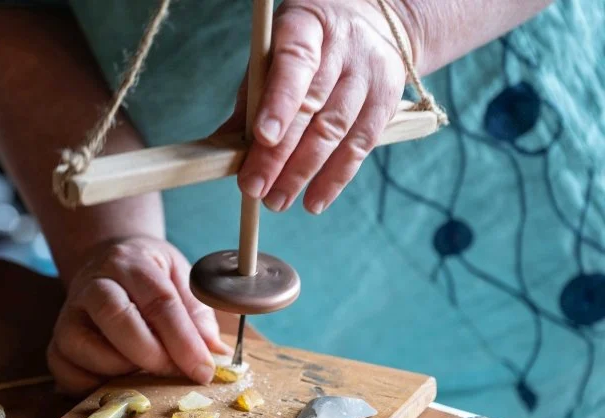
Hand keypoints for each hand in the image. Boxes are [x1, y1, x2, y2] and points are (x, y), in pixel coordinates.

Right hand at [48, 237, 229, 393]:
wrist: (107, 260)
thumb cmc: (151, 275)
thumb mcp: (182, 279)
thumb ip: (198, 315)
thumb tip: (215, 354)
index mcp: (131, 262)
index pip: (159, 301)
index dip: (183, 339)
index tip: (203, 369)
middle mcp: (93, 283)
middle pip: (116, 317)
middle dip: (151, 354)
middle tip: (176, 373)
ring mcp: (69, 313)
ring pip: (83, 345)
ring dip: (120, 371)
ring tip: (147, 376)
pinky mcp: (56, 341)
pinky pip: (64, 370)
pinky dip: (91, 385)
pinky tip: (117, 382)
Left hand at [224, 0, 407, 213]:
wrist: (371, 23)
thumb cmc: (306, 46)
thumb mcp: (273, 56)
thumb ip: (252, 99)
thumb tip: (223, 149)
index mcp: (307, 26)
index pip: (295, 62)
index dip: (280, 101)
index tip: (262, 137)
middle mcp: (344, 47)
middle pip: (312, 106)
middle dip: (280, 154)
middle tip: (255, 189)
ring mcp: (369, 74)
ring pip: (336, 130)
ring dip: (303, 173)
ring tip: (277, 201)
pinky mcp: (387, 100)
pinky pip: (360, 146)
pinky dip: (335, 179)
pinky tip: (314, 201)